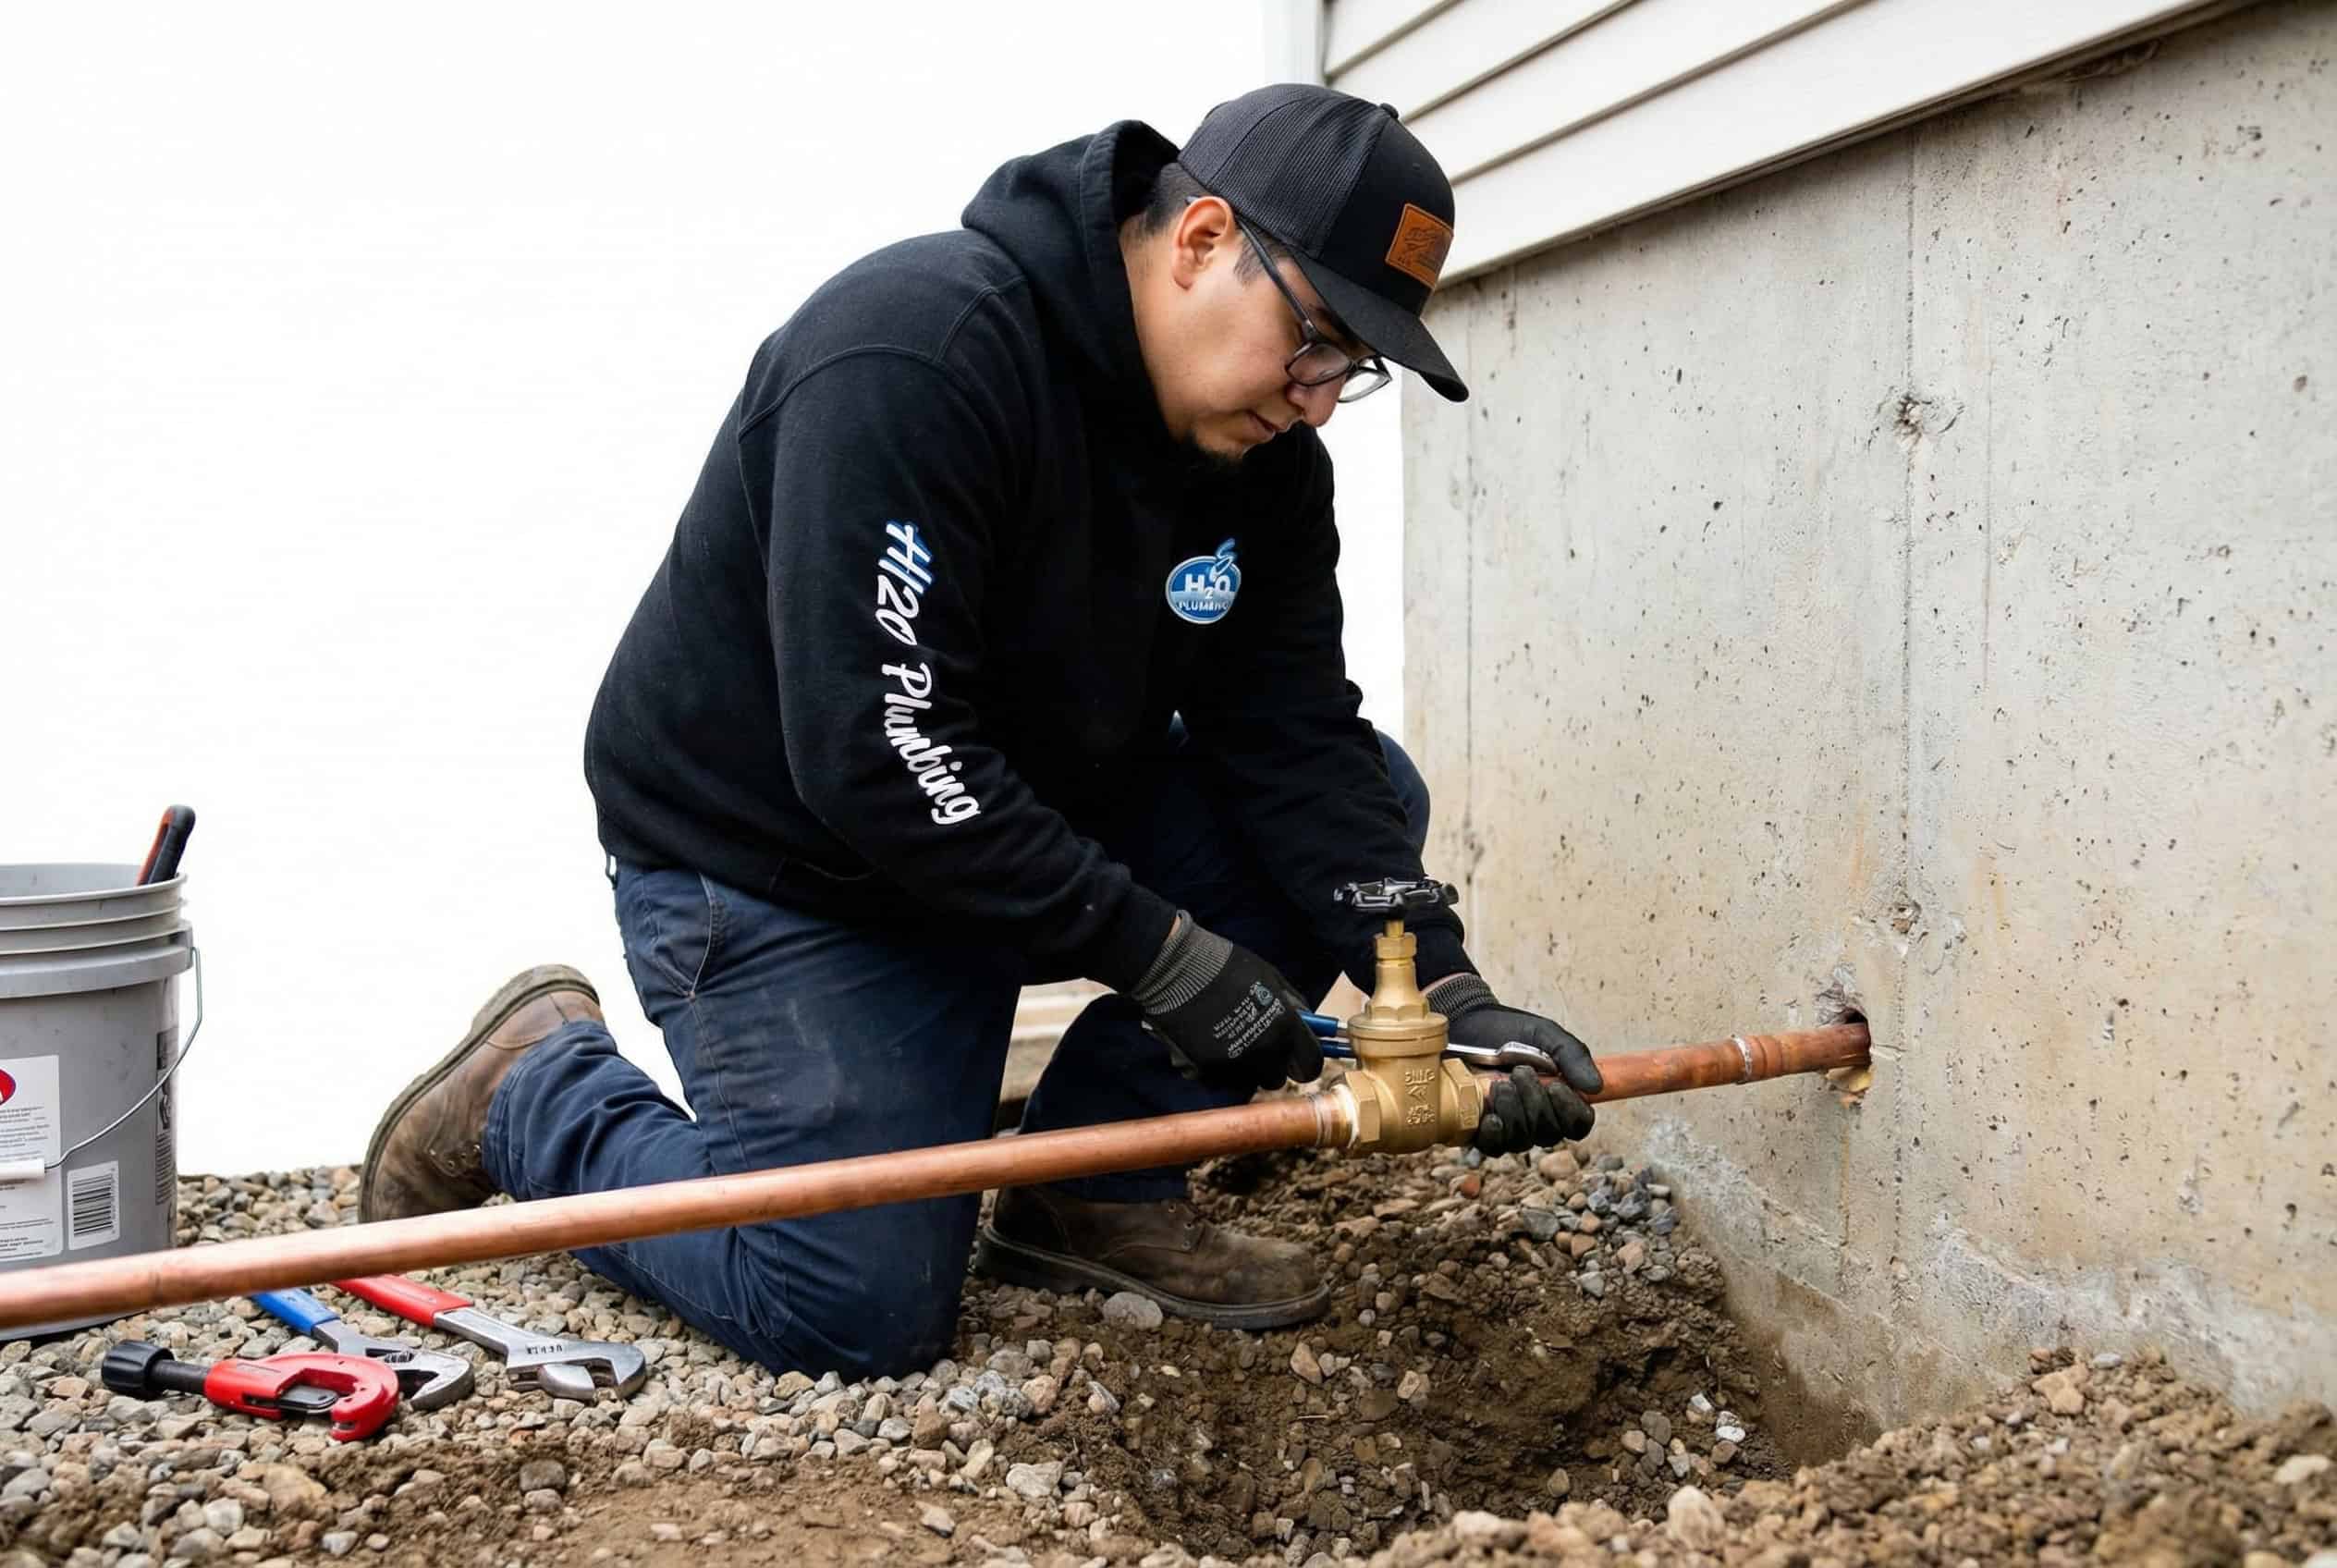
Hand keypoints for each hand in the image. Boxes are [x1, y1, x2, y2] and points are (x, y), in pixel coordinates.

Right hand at [1129, 914, 1323, 1091]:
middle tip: (1257, 1045)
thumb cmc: (1225, 965)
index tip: (1297, 1059)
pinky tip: (1206, 1043)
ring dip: (1242, 1068)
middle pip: (1276, 1079)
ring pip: (1246, 1081)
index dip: (1304, 1063)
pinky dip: (1215, 1068)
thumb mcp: (1269, 976)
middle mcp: (1263, 1050)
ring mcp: (1233, 1063)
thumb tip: (1305, 1020)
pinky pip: (1217, 1078)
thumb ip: (1291, 1002)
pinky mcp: (1205, 1069)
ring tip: (1228, 1040)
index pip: (1310, 1065)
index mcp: (1284, 1027)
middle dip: (1269, 1066)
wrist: (1176, 969)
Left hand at [1427, 974, 1600, 1154]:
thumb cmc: (1507, 1029)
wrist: (1466, 1022)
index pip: (1578, 1124)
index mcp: (1558, 1097)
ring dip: (1514, 1114)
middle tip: (1520, 1073)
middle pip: (1550, 1134)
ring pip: (1522, 1141)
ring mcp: (1509, 1125)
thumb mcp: (1544, 1034)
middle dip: (1536, 1104)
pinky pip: (1493, 1147)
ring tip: (1501, 1085)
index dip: (1572, 1113)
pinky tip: (1491, 1117)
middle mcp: (1536, 1117)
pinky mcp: (1480, 1128)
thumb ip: (1572, 1056)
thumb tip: (1595, 1087)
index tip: (1556, 1087)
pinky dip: (1494, 1134)